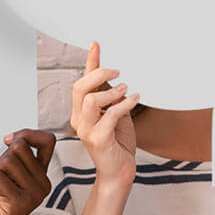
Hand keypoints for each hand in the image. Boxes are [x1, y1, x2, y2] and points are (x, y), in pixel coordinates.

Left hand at [0, 129, 54, 214]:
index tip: (6, 141)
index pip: (47, 140)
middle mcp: (42, 183)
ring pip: (7, 161)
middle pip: (20, 147)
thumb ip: (6, 152)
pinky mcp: (22, 203)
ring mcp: (35, 194)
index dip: (26, 134)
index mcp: (39, 173)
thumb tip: (8, 133)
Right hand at [71, 41, 139, 186]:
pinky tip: (135, 99)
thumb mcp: (117, 114)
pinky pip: (110, 115)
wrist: (120, 171)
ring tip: (127, 89)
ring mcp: (86, 130)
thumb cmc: (119, 143)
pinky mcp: (98, 140)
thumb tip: (119, 79)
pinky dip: (124, 104)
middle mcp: (79, 120)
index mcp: (81, 112)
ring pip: (90, 100)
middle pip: (80, 87)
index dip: (90, 62)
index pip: (82, 82)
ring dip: (112, 91)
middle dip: (99, 74)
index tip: (96, 43)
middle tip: (118, 72)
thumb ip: (113, 98)